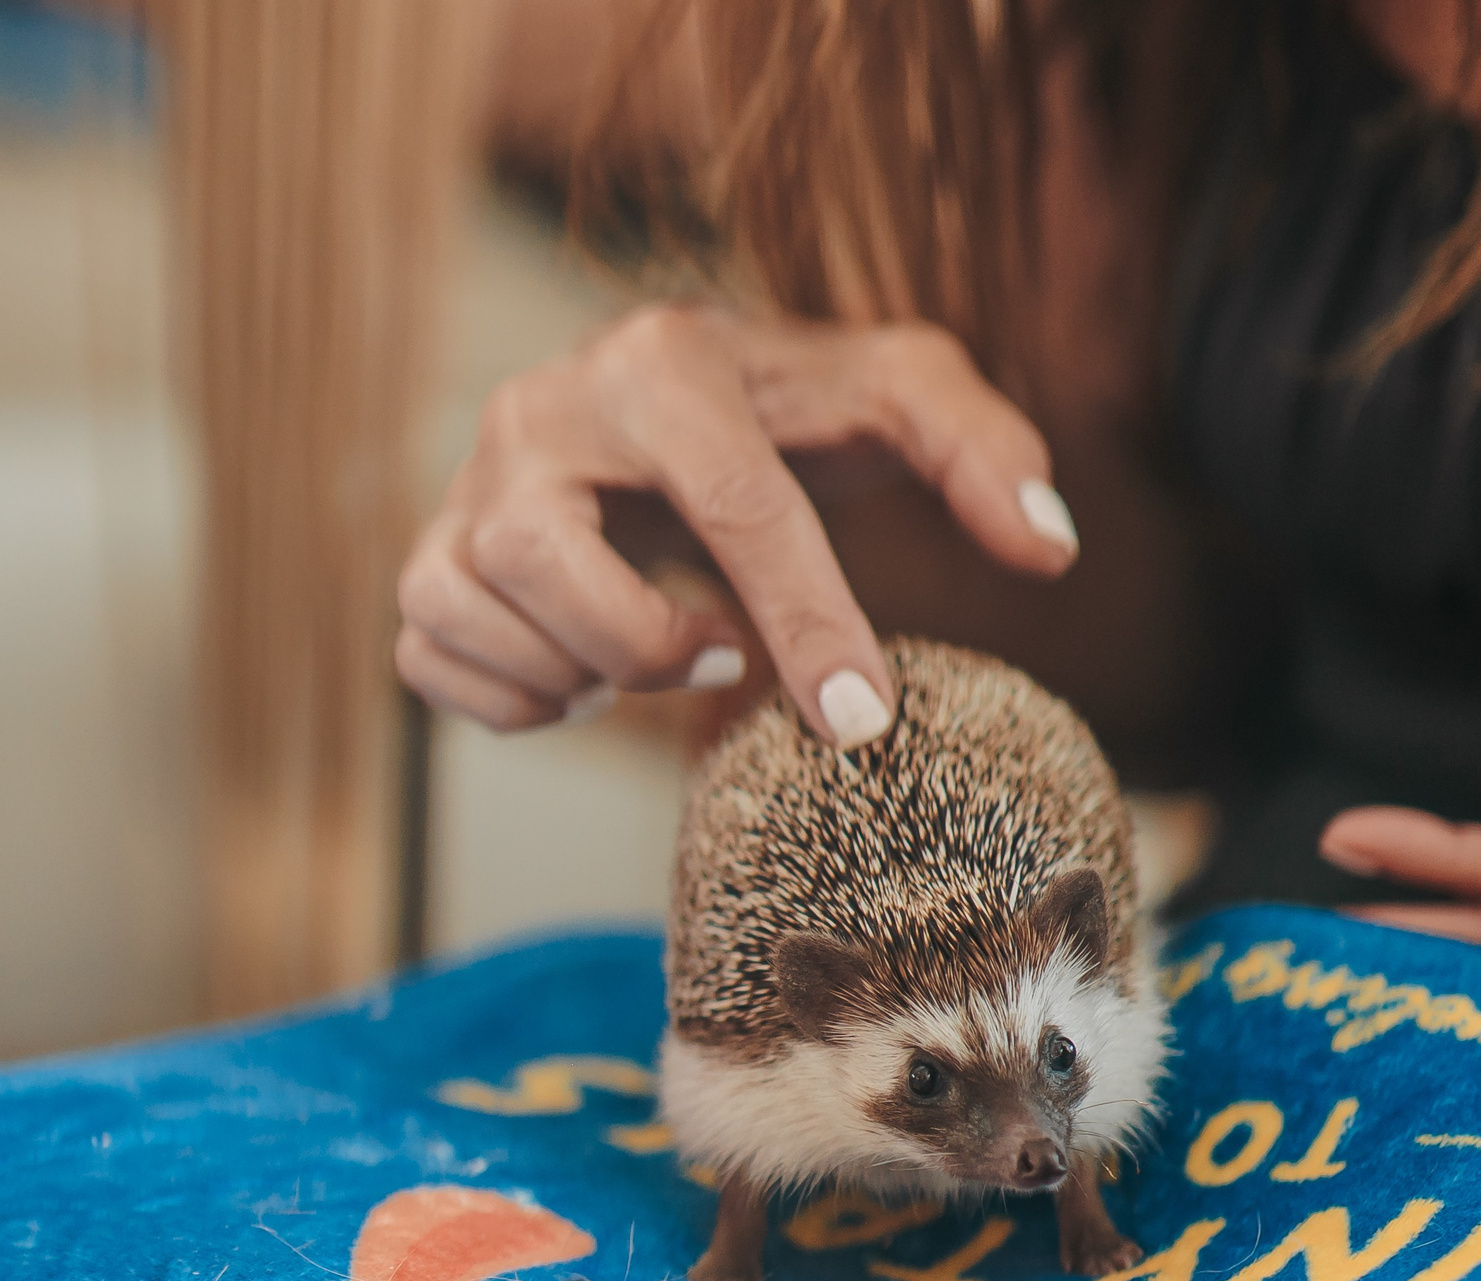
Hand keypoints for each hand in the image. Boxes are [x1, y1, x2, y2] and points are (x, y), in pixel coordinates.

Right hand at [396, 306, 1080, 742]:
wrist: (673, 399)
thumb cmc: (798, 410)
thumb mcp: (903, 396)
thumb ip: (985, 450)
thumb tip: (1052, 545)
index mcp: (662, 361)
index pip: (734, 505)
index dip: (806, 622)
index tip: (863, 720)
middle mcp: (539, 408)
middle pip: (550, 563)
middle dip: (648, 643)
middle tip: (725, 655)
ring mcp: (466, 483)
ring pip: (474, 608)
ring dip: (578, 670)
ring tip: (661, 648)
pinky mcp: (429, 551)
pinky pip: (428, 657)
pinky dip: (509, 696)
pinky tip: (586, 674)